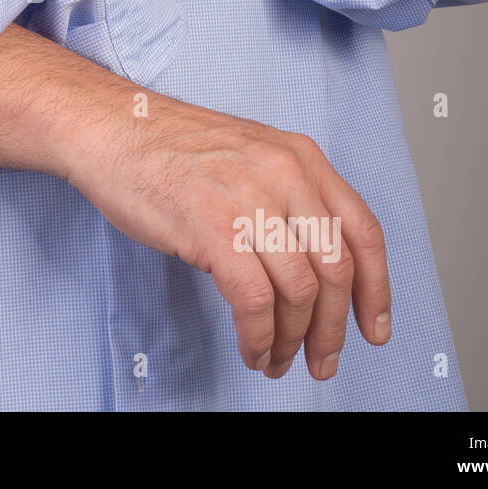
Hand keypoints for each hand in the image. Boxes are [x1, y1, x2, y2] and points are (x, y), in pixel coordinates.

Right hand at [66, 93, 392, 379]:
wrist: (111, 128)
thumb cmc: (167, 149)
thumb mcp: (248, 155)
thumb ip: (286, 196)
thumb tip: (310, 266)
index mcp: (301, 157)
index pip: (362, 231)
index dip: (376, 289)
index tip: (373, 328)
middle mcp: (287, 175)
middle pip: (336, 270)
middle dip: (332, 328)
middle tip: (321, 360)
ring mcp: (252, 201)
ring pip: (299, 293)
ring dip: (292, 340)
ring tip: (275, 359)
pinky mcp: (216, 230)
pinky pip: (255, 303)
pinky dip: (259, 338)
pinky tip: (251, 349)